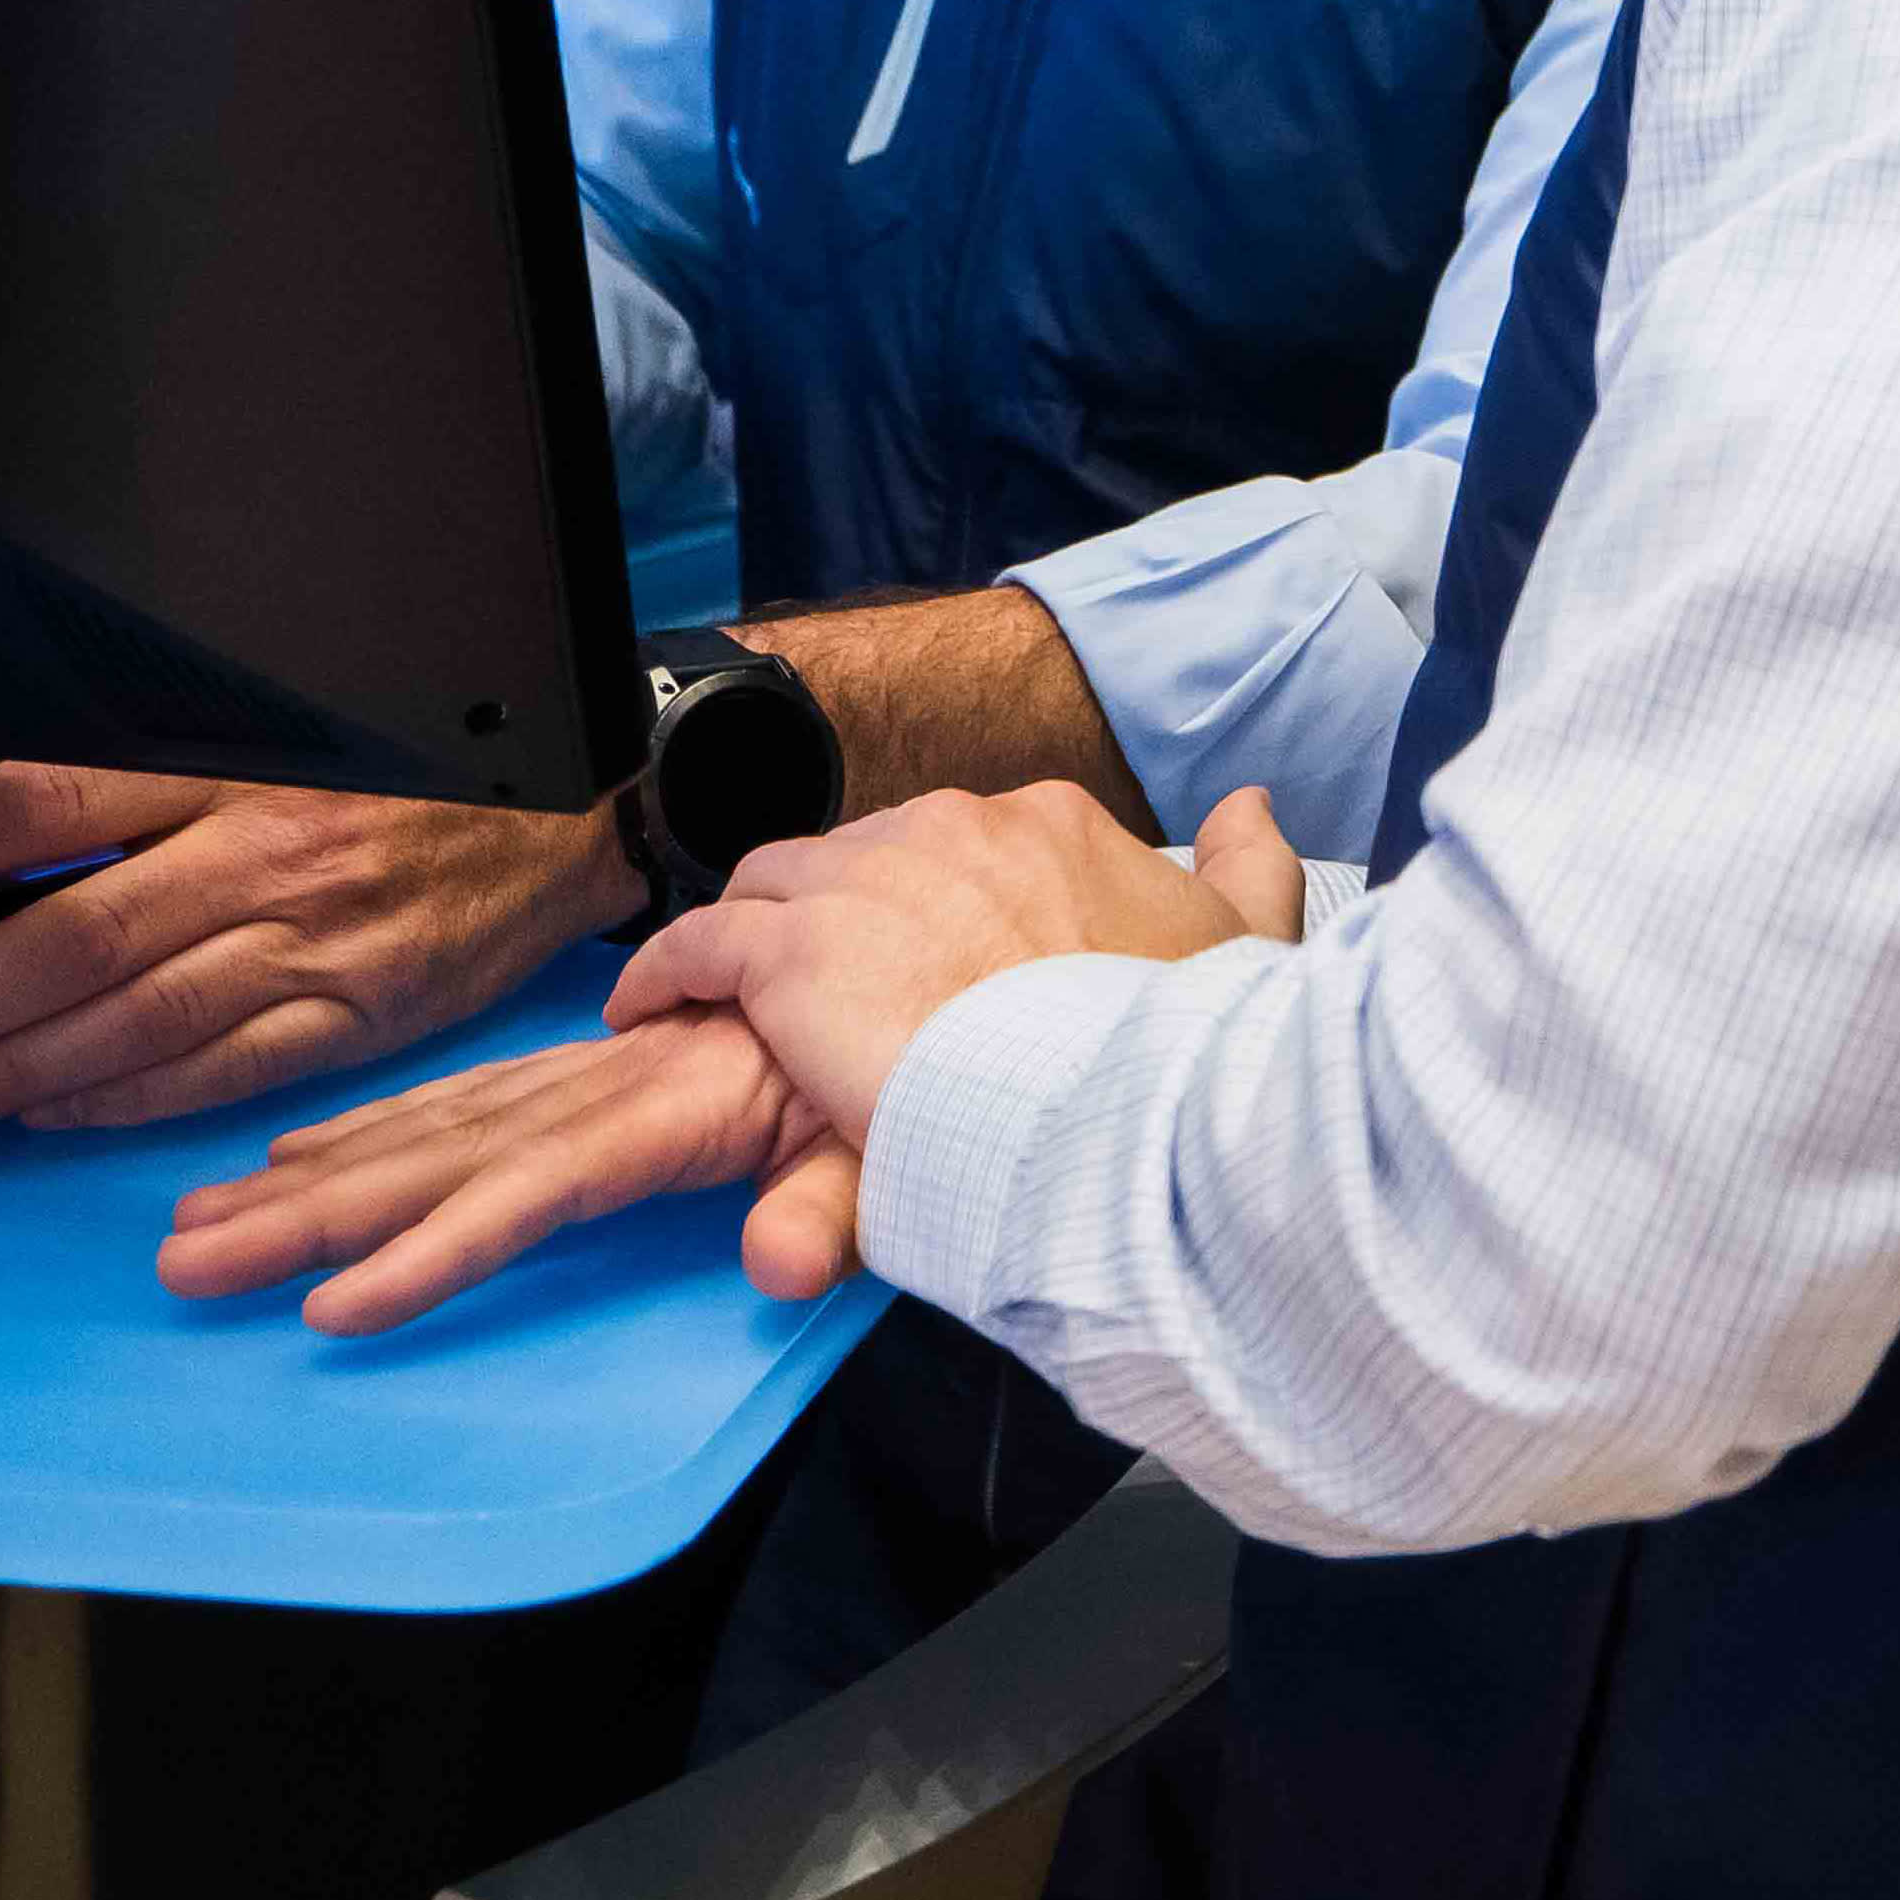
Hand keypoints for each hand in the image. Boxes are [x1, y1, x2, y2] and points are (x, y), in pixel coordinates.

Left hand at [0, 765, 636, 1131]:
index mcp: (234, 761)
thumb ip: (99, 738)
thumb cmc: (402, 760)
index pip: (45, 808)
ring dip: (8, 1073)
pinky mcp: (357, 1016)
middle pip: (73, 938)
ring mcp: (316, 945)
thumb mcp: (260, 711)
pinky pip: (218, 1073)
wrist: (568, 806)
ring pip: (135, 1022)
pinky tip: (40, 1115)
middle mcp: (268, 855)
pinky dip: (118, 1101)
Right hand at [157, 1015, 860, 1334]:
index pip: (534, 1184)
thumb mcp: (891, 1139)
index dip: (437, 1246)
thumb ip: (827, 1205)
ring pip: (429, 1130)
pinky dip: (370, 1131)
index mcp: (675, 1108)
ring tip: (197, 1224)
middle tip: (185, 1262)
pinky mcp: (593, 1078)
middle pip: (441, 1156)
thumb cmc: (913, 1067)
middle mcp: (609, 1088)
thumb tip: (774, 1273)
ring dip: (310, 1178)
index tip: (333, 1306)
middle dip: (309, 1213)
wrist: (929, 970)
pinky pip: (463, 1105)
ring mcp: (592, 1080)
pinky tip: (294, 1161)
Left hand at [611, 781, 1306, 1150]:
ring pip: (777, 885)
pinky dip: (669, 968)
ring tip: (722, 990)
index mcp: (1049, 826)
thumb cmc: (1173, 1040)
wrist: (1109, 1092)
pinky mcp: (795, 948)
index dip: (932, 902)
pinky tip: (650, 1002)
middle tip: (824, 988)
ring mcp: (867, 880)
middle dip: (840, 916)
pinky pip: (702, 941)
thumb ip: (1248, 865)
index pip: (962, 843)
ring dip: (751, 935)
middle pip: (864, 857)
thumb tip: (1249, 807)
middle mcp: (954, 828)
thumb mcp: (1243, 940)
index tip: (924, 955)